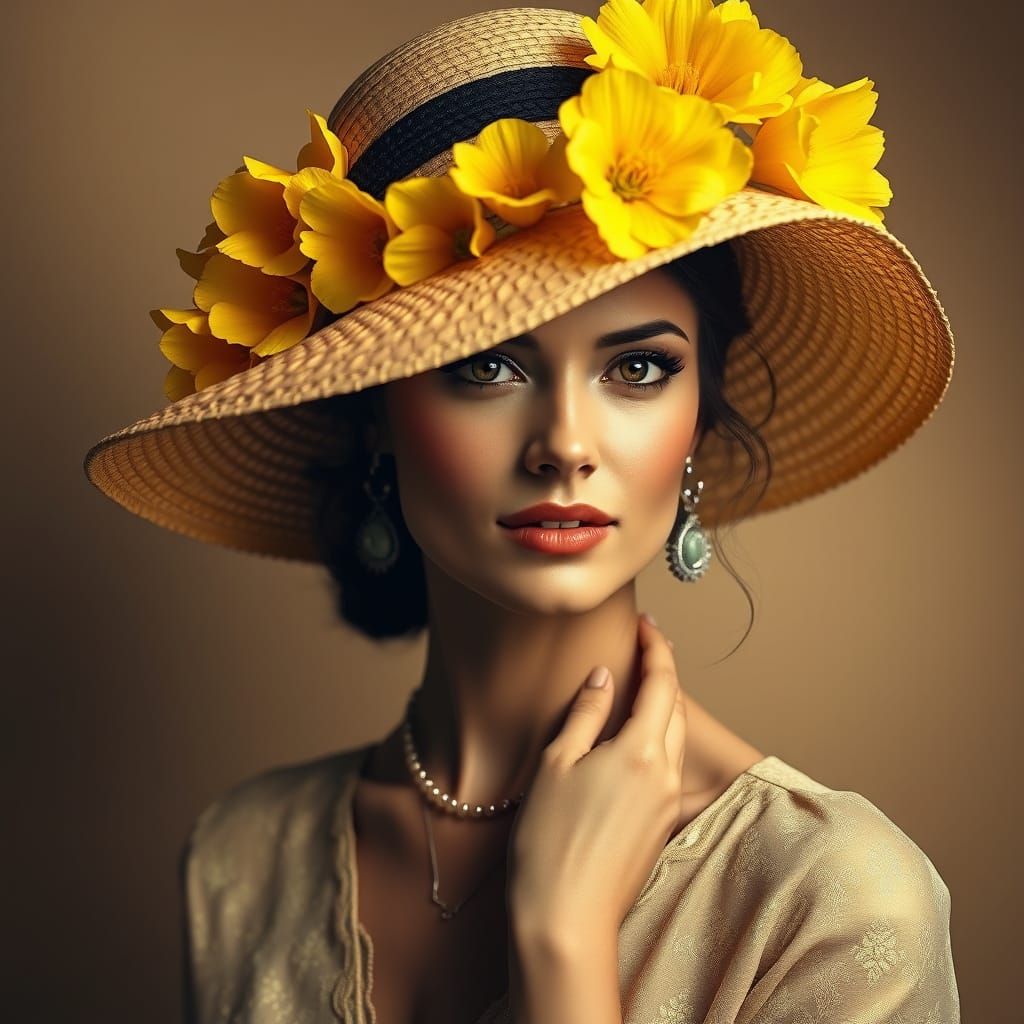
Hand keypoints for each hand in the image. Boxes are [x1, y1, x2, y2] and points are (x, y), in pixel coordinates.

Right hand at [506, 614, 687, 942]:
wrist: (566, 919)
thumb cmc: (550, 841)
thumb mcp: (557, 764)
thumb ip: (586, 713)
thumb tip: (604, 676)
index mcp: (642, 751)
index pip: (662, 683)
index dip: (656, 648)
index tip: (646, 624)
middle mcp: (666, 774)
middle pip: (677, 708)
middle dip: (664, 673)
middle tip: (643, 648)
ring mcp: (667, 803)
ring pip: (675, 738)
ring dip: (662, 707)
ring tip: (638, 687)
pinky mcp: (660, 827)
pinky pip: (667, 767)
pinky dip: (656, 740)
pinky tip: (631, 740)